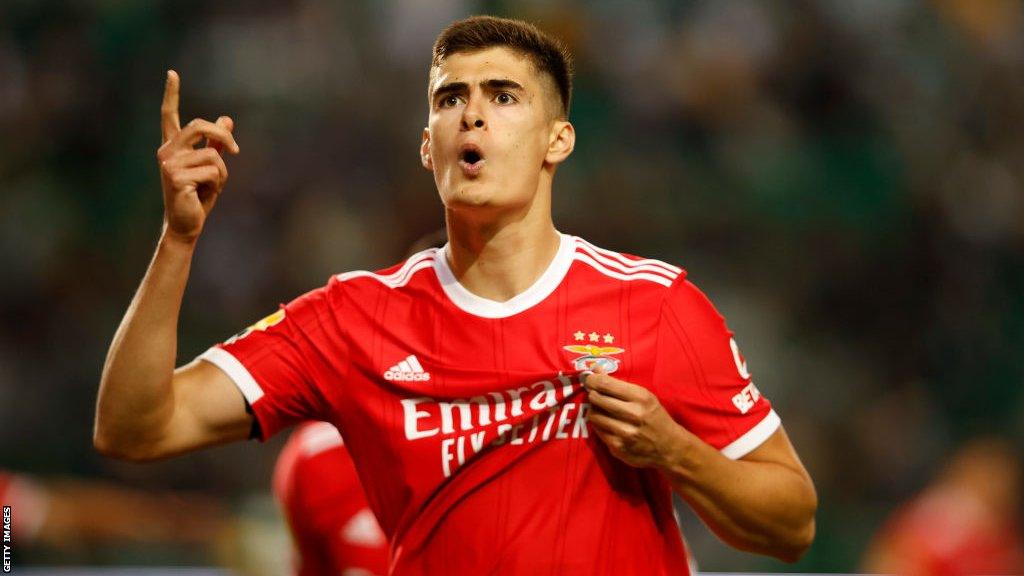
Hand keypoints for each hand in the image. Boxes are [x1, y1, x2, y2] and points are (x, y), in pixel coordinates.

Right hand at [156, 70, 239, 243]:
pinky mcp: (176, 177)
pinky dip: (218, 183)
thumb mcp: (211, 166)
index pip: (169, 115)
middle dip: (222, 135)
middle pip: (199, 125)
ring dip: (222, 172)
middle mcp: (166, 151)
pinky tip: (204, 193)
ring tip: (210, 186)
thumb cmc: (198, 196)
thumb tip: (227, 118)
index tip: (172, 73)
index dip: (171, 94)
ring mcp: (169, 164)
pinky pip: (212, 170)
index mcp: (173, 146)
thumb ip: (217, 143)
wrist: (186, 224)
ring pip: (212, 154)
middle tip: (236, 150)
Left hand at [583, 366, 692, 468]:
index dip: (592, 380)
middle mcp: (633, 414)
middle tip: (595, 395)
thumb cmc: (654, 416)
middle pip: (596, 398)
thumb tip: (594, 368)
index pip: (605, 384)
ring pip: (594, 415)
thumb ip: (618, 383)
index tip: (589, 380)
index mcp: (640, 397)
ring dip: (594, 411)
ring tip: (602, 410)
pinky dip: (599, 425)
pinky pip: (597, 431)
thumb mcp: (643, 396)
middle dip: (592, 395)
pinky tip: (607, 424)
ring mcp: (625, 432)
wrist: (669, 446)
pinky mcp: (618, 447)